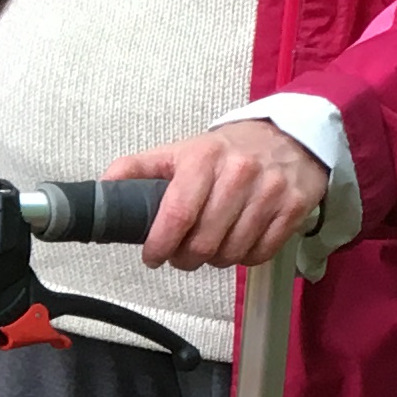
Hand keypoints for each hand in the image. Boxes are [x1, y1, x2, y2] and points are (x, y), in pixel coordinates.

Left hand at [110, 119, 328, 270]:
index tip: (152, 257)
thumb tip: (102, 188)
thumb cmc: (226, 151)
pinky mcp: (293, 208)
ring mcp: (270, 191)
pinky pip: (261, 254)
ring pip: (232, 252)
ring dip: (214, 260)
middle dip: (185, 258)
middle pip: (204, 242)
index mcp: (204, 158)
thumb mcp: (180, 151)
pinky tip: (238, 244)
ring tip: (210, 248)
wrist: (289, 136)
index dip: (160, 244)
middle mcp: (239, 173)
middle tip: (181, 255)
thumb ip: (138, 168)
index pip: (177, 214)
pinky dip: (245, 258)